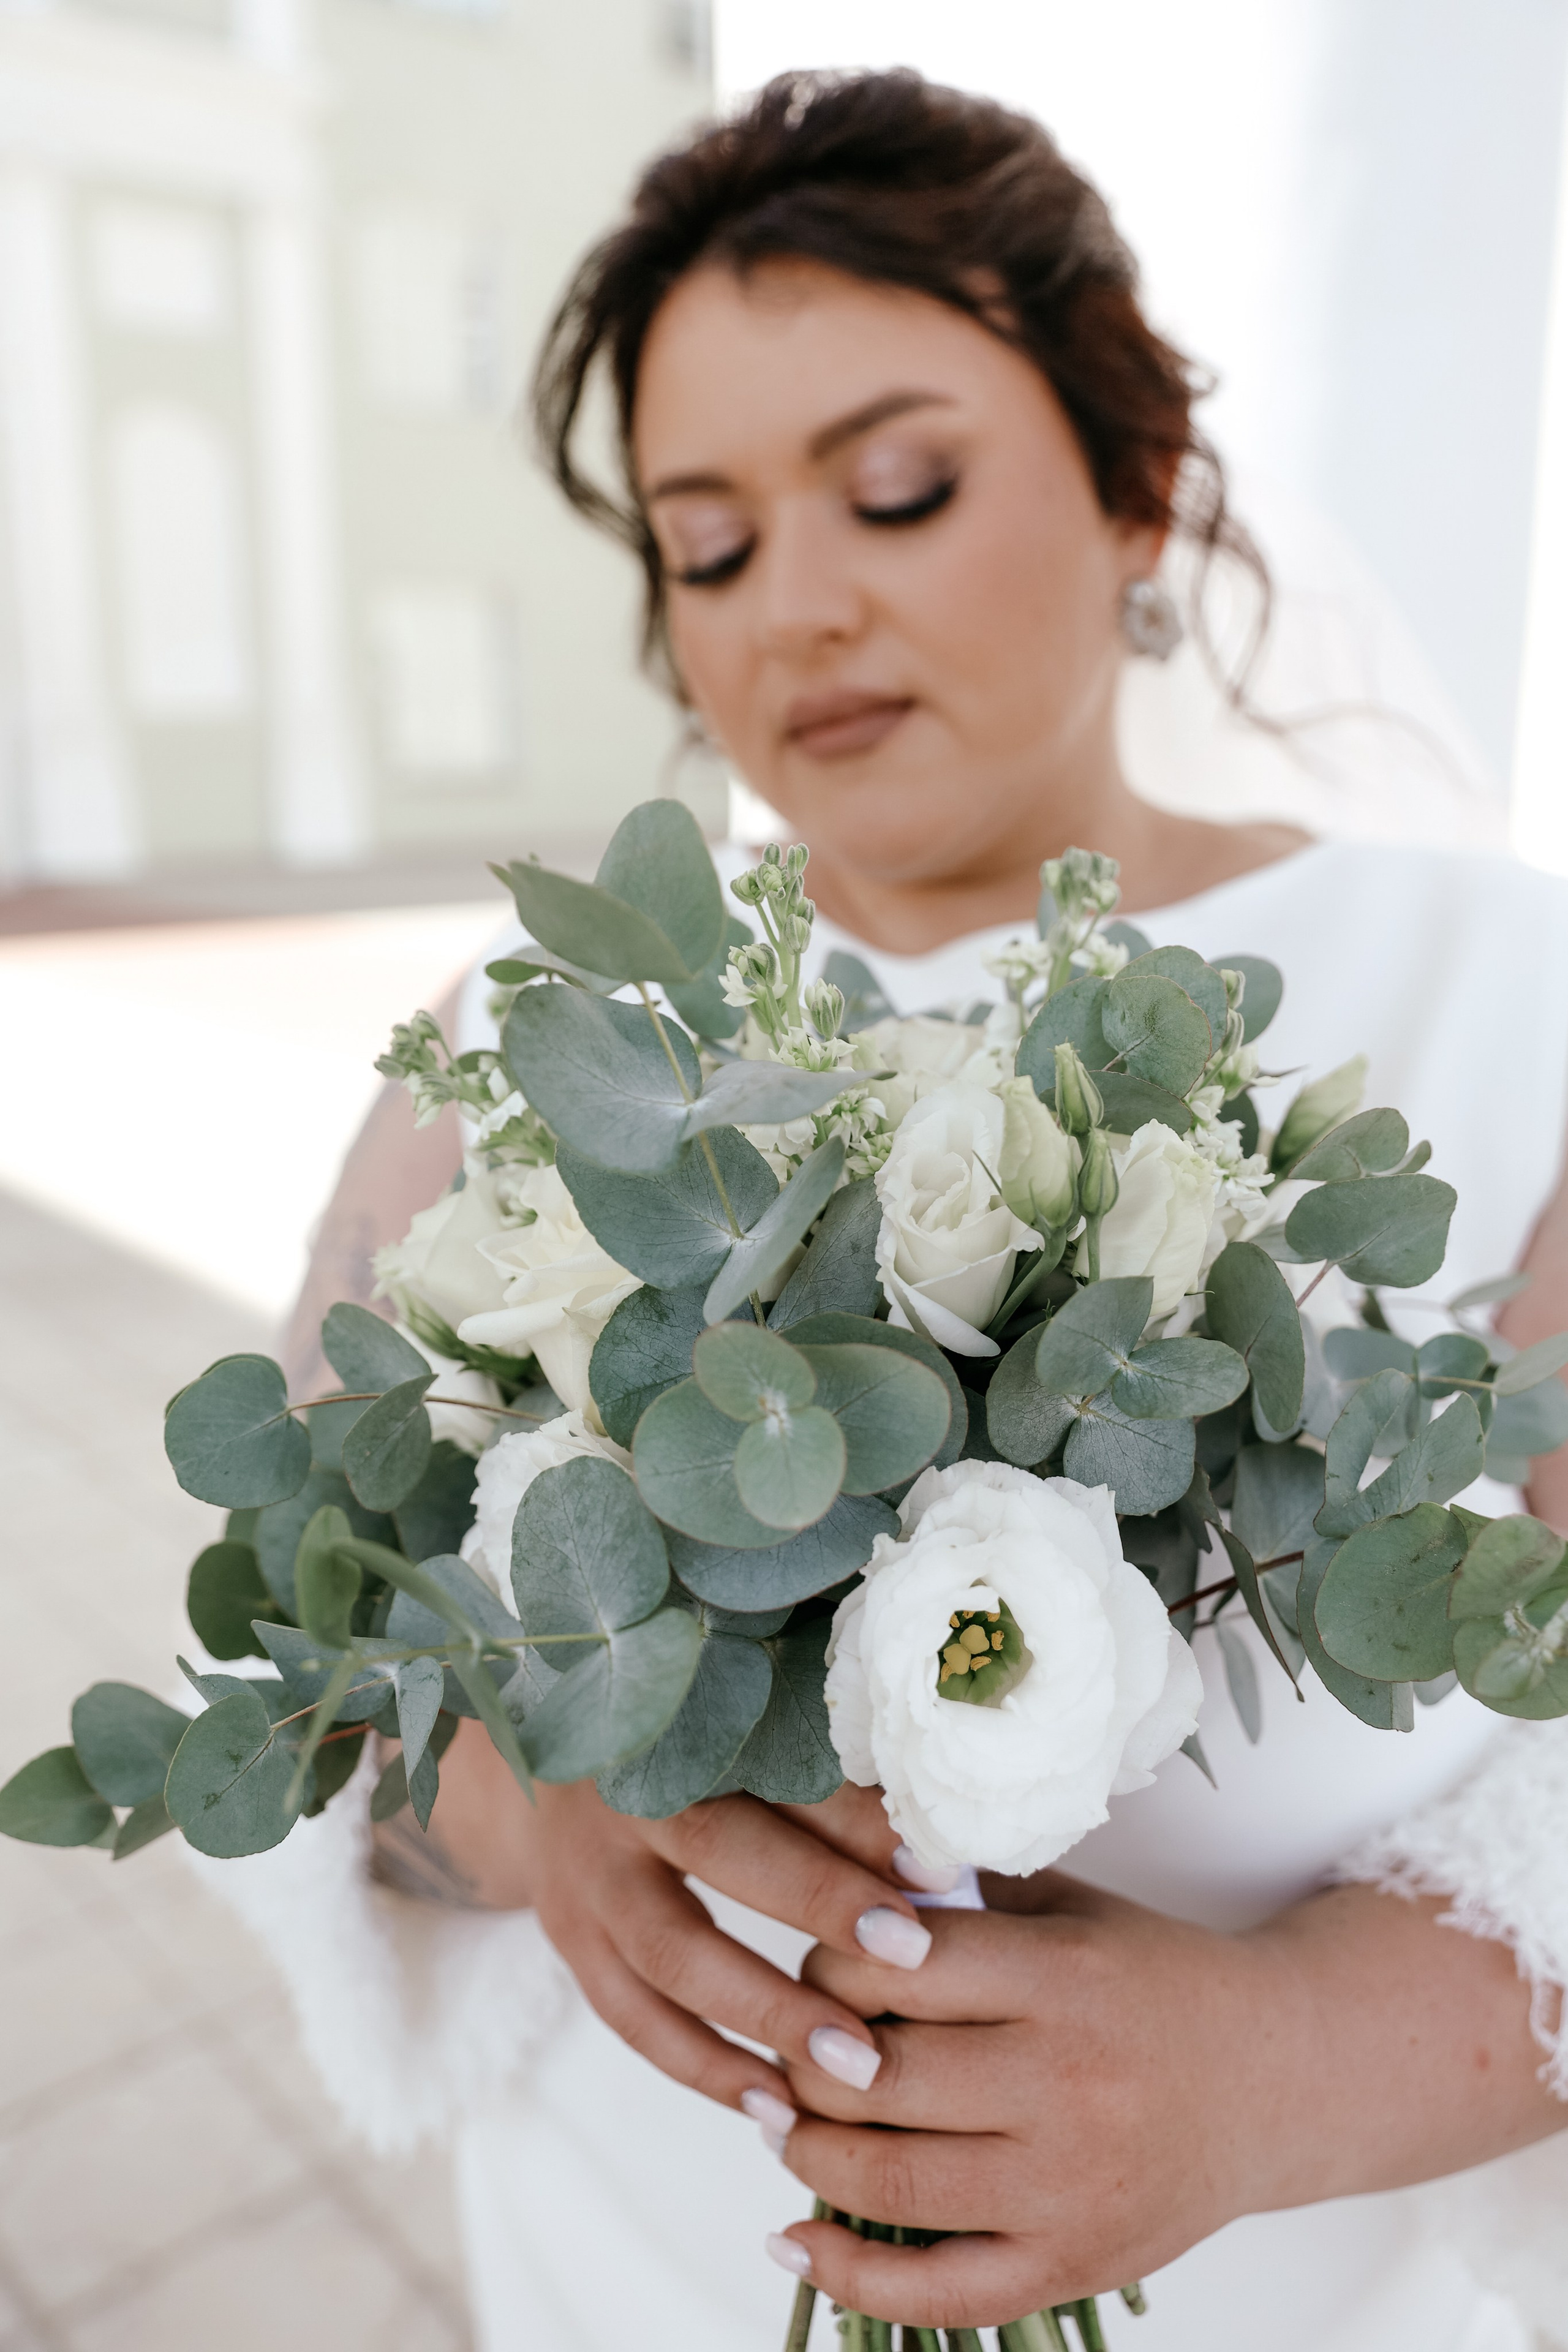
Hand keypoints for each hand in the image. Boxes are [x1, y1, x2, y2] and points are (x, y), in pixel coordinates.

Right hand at [528, 1775, 940, 2121]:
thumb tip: (938, 1842)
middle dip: (819, 1905)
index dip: (857, 1817)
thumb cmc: (688, 1746)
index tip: (939, 1869)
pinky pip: (633, 2018)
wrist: (555, 1760)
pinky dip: (704, 2067)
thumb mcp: (746, 1736)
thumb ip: (829, 1778)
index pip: (776, 1768)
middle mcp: (622, 1795)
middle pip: (718, 1846)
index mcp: (678, 1727)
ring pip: (671, 1954)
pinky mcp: (569, 1939)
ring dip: (767, 2013)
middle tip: (909, 1959)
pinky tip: (774, 2104)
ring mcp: (585, 1875)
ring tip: (854, 2068)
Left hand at [762, 1872, 1559, 2327]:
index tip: (822, 1954)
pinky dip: (848, 2273)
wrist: (1276, 2077)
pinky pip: (936, 2290)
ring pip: (887, 2180)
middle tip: (789, 2042)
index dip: (830, 1955)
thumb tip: (838, 1867)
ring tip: (781, 2121)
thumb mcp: (1070, 1907)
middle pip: (876, 2077)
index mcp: (1062, 1978)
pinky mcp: (1071, 2266)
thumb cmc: (1151, 1979)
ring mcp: (1068, 2188)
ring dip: (806, 2152)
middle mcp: (1065, 2085)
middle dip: (805, 2057)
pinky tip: (794, 2236)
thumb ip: (966, 1892)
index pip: (896, 1965)